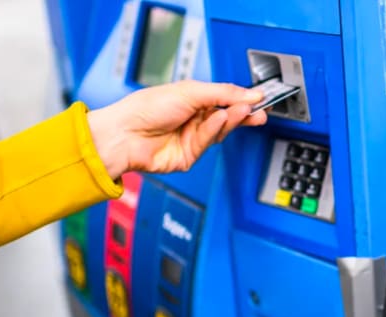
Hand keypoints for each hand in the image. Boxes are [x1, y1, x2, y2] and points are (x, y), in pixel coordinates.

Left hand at [87, 80, 267, 178]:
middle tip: (261, 110)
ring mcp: (191, 138)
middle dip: (244, 113)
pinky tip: (219, 118)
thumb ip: (223, 93)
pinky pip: (208, 142)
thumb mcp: (190, 91)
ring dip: (232, 119)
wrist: (125, 134)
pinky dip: (214, 129)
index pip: (225, 99)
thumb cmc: (145, 108)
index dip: (243, 99)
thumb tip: (250, 94)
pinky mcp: (189, 156)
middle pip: (227, 117)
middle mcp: (192, 119)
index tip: (260, 98)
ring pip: (221, 131)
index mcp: (191, 100)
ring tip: (241, 110)